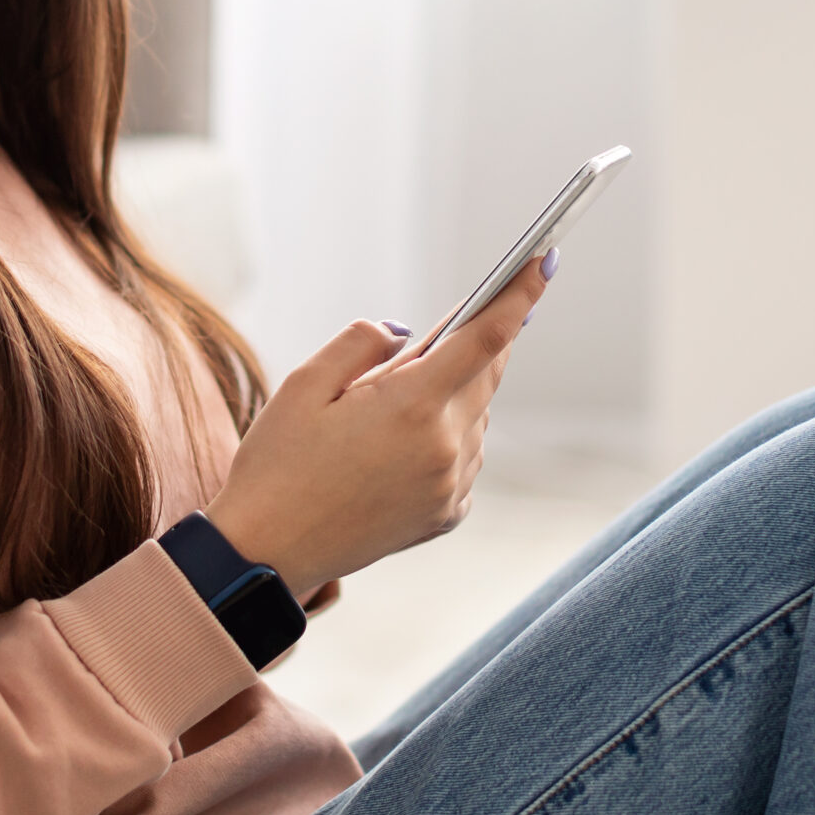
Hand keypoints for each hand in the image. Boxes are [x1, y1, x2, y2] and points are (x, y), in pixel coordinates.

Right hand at [200, 254, 551, 599]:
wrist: (268, 554)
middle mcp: (445, 448)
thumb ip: (363, 343)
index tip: (546, 260)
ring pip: (474, 416)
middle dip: (478, 342)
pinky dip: (444, 437)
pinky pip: (463, 456)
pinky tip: (397, 443)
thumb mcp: (304, 384)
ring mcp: (450, 486)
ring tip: (397, 399)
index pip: (488, 336)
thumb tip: (408, 335)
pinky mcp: (447, 514)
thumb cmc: (277, 465)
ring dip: (453, 394)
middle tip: (455, 322)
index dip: (521, 294)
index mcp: (413, 406)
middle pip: (486, 374)